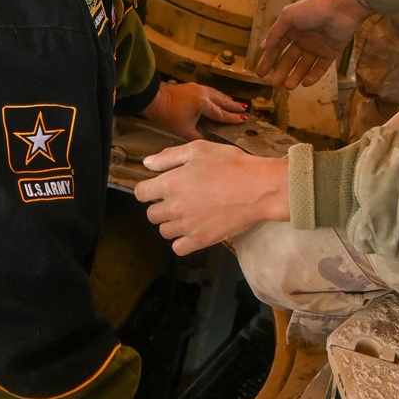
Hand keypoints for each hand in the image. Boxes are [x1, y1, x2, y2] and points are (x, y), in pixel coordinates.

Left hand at [135, 140, 288, 254]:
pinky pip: (178, 248)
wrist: (258, 188)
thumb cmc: (231, 165)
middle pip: (151, 214)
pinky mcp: (201, 240)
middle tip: (178, 199)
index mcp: (170, 184)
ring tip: (188, 214)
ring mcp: (187, 226)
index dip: (148, 189)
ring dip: (171, 223)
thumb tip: (147, 163)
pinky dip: (182, 241)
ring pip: (164, 231)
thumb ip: (169, 157)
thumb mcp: (199, 150)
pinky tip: (193, 229)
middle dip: (161, 206)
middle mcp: (174, 207)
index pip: (141, 193)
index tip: (159, 187)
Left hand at [141, 81, 246, 140]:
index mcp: (204, 104)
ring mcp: (197, 88)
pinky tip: (216, 95)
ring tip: (234, 101)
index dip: (232, 118)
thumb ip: (200, 137)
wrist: (153, 100)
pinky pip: (209, 90)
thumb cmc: (167, 117)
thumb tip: (210, 143)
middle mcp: (203, 94)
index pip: (221, 113)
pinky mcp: (191, 86)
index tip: (243, 119)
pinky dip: (216, 94)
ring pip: (216, 93)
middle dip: (233, 105)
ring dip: (226, 98)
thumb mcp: (185, 131)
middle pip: (222, 101)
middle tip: (244, 108)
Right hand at [256, 0, 370, 88]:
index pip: (277, 47)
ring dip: (295, 76)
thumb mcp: (288, 16)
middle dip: (281, 72)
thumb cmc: (313, 9)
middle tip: (274, 85)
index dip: (268, 60)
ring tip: (288, 87)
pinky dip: (313, 75)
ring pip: (304, 65)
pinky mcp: (331, 53)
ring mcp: (317, 46)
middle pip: (289, 59)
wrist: (342, 8)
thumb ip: (275, 32)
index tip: (260, 73)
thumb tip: (262, 48)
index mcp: (292, 29)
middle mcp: (303, 38)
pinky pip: (320, 67)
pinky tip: (305, 83)